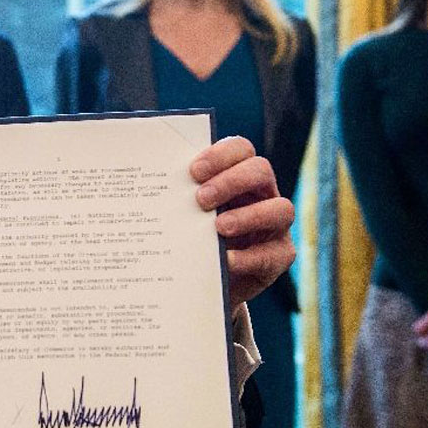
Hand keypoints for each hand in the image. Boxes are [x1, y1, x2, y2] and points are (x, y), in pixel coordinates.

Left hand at [191, 136, 294, 310]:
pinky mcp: (280, 256)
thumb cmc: (193, 236)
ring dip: (249, 216)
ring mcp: (276, 225)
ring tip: (219, 227)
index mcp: (239, 174)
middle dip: (231, 181)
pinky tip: (226, 261)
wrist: (206, 278)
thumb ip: (177, 197)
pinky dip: (248, 257)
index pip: (240, 149)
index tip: (194, 171)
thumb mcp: (185, 213)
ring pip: (280, 209)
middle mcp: (262, 194)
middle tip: (201, 198)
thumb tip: (146, 187)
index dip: (221, 155)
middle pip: (261, 170)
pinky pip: (272, 254)